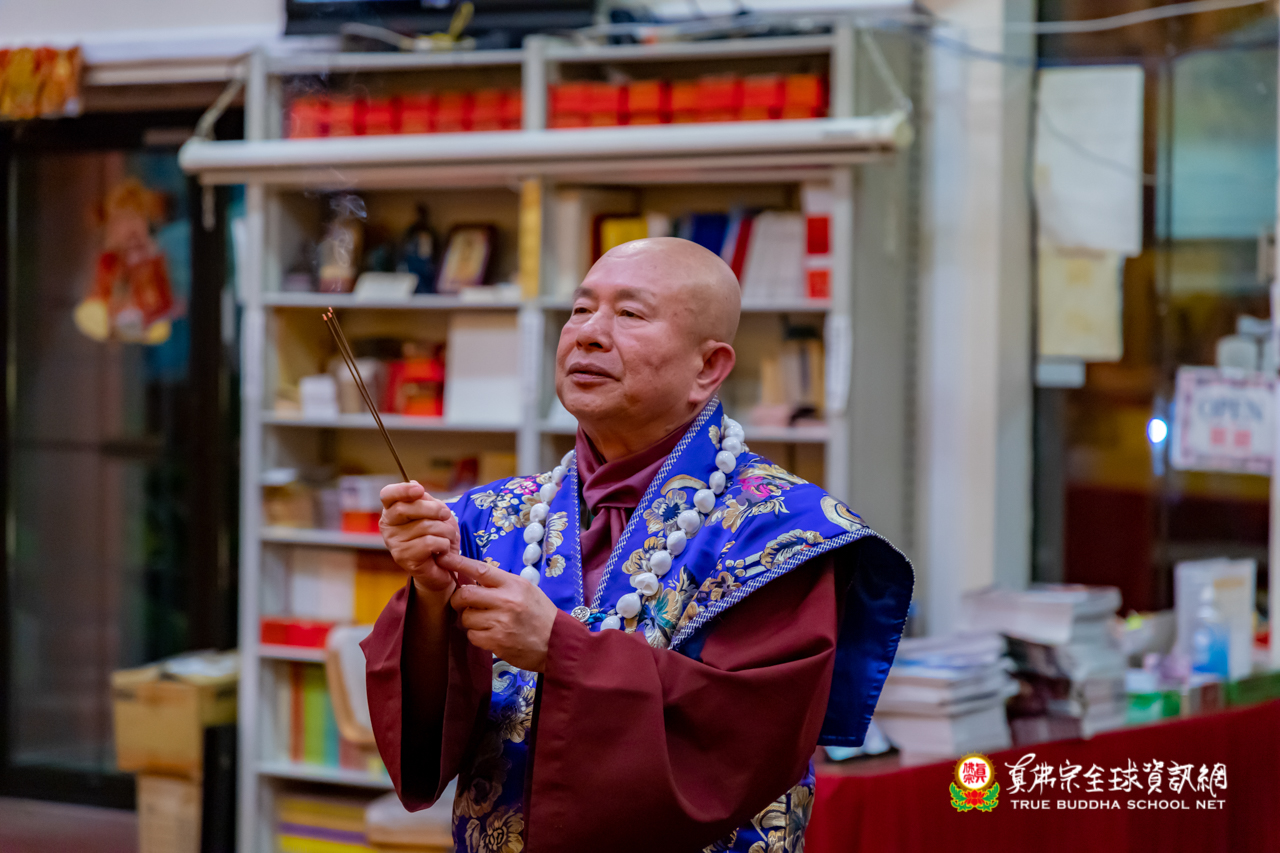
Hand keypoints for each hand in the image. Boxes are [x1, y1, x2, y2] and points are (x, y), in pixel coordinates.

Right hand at [379, 481, 459, 597]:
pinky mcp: (403, 558)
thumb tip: (413, 483)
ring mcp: (393, 543)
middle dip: (434, 509)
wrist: (443, 568)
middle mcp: (388, 526)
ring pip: (424, 526)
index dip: (402, 490)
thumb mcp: (435, 513)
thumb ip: (424, 499)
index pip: (388, 494)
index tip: (420, 490)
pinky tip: (442, 551)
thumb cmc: (438, 537)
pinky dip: (443, 545)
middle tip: (446, 515)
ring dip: (445, 531)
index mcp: (392, 511)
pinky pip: (430, 542)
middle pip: (406, 508)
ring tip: (446, 538)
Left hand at [440, 552, 557, 672]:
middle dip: (457, 600)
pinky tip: (490, 635)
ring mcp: (501, 622)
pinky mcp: (497, 642)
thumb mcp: (526, 590)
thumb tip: (471, 578)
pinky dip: (477, 636)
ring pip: (466, 617)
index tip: (443, 558)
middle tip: (462, 603)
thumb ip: (501, 584)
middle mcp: (506, 601)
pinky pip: (472, 635)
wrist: (557, 643)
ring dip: (470, 620)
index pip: (480, 569)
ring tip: (485, 622)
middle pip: (465, 594)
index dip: (458, 563)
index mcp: (514, 584)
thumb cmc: (539, 615)